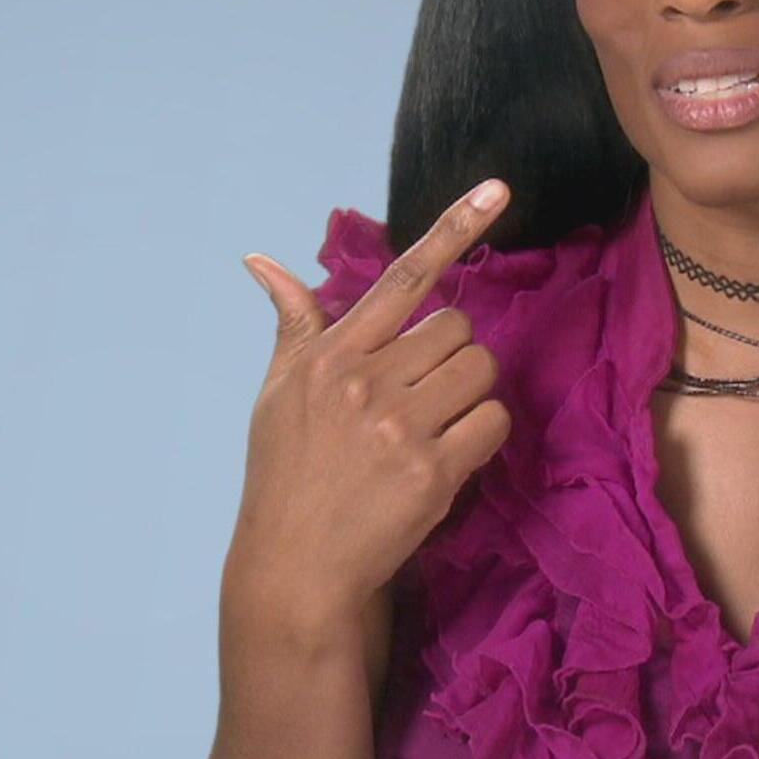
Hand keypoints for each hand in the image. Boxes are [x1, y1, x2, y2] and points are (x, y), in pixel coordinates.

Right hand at [222, 179, 516, 649]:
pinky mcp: (432, 472)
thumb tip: (261, 261)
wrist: (296, 568)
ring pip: (480, 370)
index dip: (454, 228)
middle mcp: (365, 381)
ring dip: (469, 395)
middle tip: (423, 396)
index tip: (498, 189)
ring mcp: (400, 426)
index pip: (401, 277)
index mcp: (330, 355)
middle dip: (452, 356)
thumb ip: (292, 325)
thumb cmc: (285, 476)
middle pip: (457, 327)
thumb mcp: (276, 394)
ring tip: (432, 428)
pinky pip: (493, 423)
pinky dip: (483, 438)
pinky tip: (448, 459)